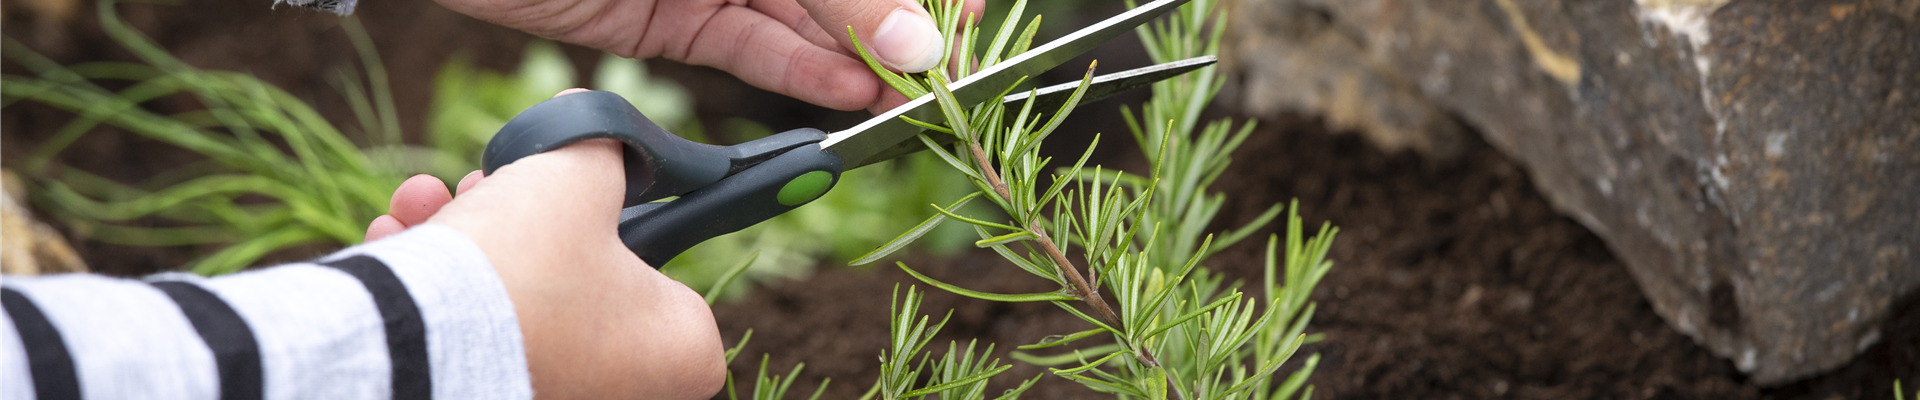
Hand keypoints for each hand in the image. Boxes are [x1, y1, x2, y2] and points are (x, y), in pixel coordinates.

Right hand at [367, 91, 721, 398]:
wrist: (415, 339)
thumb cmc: (523, 261)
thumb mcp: (578, 177)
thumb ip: (599, 147)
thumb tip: (589, 120)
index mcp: (679, 349)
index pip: (677, 277)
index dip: (634, 222)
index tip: (595, 191)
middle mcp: (627, 388)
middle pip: (585, 278)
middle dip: (528, 218)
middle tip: (495, 182)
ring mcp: (559, 394)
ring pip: (522, 299)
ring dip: (469, 235)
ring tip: (436, 198)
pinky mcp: (490, 393)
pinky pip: (476, 329)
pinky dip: (436, 281)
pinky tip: (399, 235)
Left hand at [435, 0, 981, 112]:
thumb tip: (913, 39)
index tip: (972, 19)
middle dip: (889, 26)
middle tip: (944, 76)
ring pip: (798, 17)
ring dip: (852, 57)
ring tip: (904, 99)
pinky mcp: (667, 15)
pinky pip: (748, 44)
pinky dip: (795, 70)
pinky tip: (847, 93)